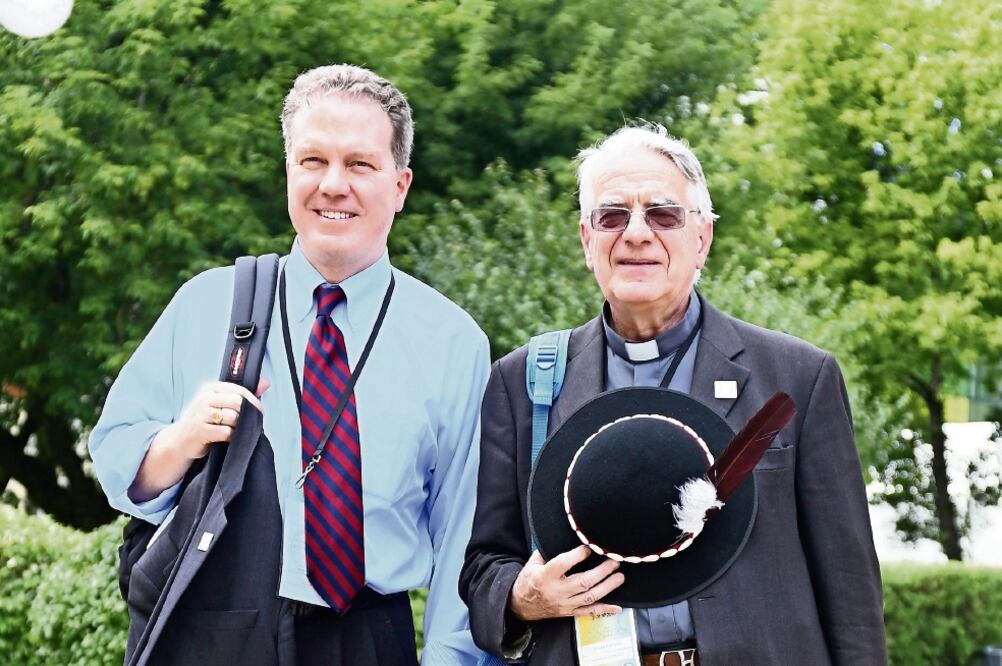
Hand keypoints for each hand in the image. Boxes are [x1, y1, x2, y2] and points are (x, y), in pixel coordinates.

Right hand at [162, 379, 268, 459]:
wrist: (181, 441)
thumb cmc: (206, 421)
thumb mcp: (221, 404)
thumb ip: (243, 394)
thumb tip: (266, 382)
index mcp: (210, 389)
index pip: (240, 390)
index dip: (253, 401)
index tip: (260, 411)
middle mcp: (204, 398)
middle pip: (238, 403)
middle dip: (247, 415)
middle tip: (249, 424)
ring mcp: (201, 414)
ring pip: (233, 417)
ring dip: (239, 427)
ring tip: (234, 431)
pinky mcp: (200, 431)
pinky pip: (226, 432)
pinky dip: (232, 437)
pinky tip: (228, 438)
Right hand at [509, 545, 624, 621]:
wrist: (522, 605)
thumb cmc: (529, 581)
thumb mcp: (532, 563)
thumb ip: (547, 551)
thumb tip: (563, 537)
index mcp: (545, 576)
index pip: (562, 564)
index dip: (576, 556)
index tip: (588, 547)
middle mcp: (556, 591)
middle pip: (582, 582)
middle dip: (601, 572)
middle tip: (614, 562)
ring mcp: (565, 603)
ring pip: (589, 597)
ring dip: (607, 587)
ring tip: (619, 577)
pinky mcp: (569, 612)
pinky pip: (589, 612)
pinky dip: (604, 610)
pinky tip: (617, 607)